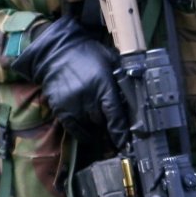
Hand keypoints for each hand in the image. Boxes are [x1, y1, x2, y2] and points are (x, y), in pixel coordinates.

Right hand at [14, 16, 128, 145]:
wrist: (56, 52)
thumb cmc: (89, 55)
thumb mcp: (111, 60)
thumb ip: (123, 76)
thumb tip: (139, 94)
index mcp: (103, 85)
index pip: (115, 116)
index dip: (121, 133)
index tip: (127, 144)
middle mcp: (88, 98)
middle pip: (103, 124)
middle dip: (110, 127)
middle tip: (116, 128)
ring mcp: (72, 106)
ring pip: (90, 128)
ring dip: (96, 128)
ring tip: (99, 121)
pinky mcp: (60, 110)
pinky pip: (74, 130)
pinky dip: (83, 133)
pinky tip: (88, 130)